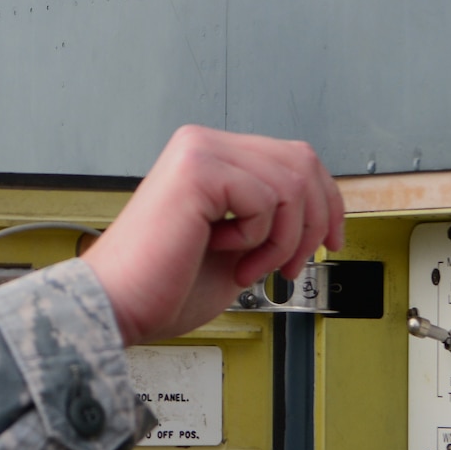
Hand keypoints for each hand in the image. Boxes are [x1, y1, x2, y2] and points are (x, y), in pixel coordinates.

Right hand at [81, 125, 345, 345]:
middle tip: (287, 266)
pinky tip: (224, 252)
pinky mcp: (197, 169)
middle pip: (302, 162)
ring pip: (291, 184)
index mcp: (209, 156)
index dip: (326, 201)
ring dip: (282, 240)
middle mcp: (202, 144)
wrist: (119, 305)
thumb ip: (270, 219)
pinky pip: (267, 198)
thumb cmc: (163, 286)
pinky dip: (258, 239)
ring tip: (248, 266)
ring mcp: (198, 151)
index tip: (331, 239)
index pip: (294, 158)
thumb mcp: (239, 246)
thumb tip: (318, 214)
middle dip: (312, 224)